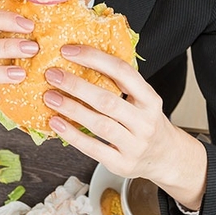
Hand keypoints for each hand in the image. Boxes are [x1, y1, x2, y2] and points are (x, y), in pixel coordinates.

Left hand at [43, 45, 206, 207]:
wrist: (165, 157)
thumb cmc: (145, 123)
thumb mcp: (143, 101)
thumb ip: (121, 84)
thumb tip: (81, 58)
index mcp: (150, 99)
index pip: (123, 72)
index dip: (94, 58)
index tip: (68, 51)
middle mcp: (145, 122)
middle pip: (108, 100)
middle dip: (77, 86)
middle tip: (52, 75)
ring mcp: (135, 145)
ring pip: (100, 124)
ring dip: (71, 109)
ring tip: (50, 97)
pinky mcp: (122, 164)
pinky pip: (93, 148)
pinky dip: (72, 135)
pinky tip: (56, 123)